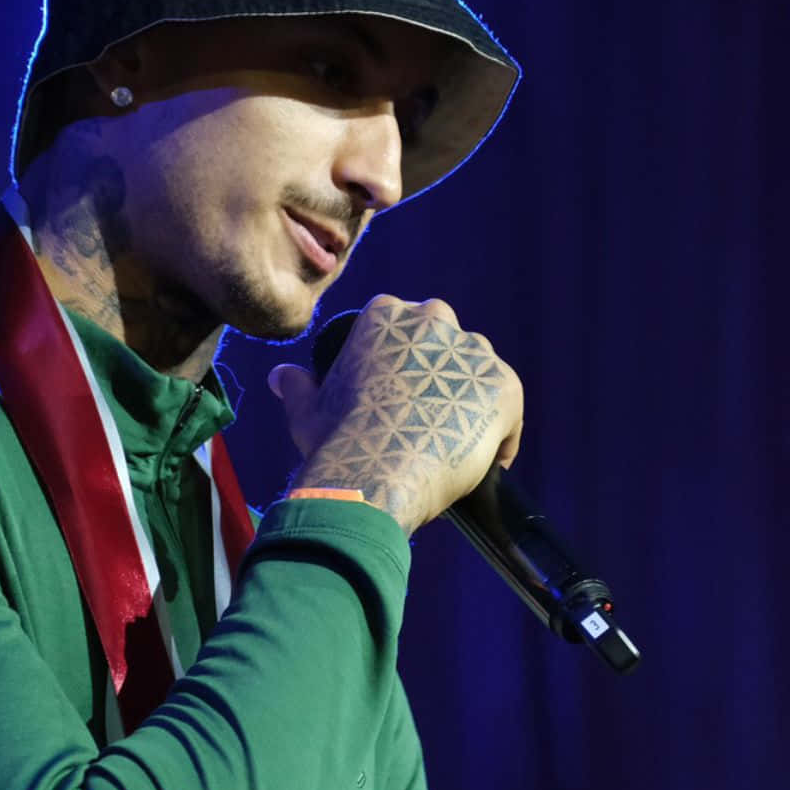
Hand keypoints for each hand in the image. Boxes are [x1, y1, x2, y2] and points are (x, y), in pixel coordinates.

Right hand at [268, 295, 523, 534]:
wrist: (374, 476)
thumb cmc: (334, 442)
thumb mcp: (307, 408)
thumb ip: (298, 386)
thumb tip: (281, 375)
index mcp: (385, 313)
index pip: (405, 327)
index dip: (404, 364)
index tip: (398, 394)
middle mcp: (434, 320)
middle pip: (447, 344)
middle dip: (441, 374)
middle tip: (425, 417)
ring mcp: (473, 351)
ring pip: (479, 373)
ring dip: (471, 400)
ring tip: (454, 442)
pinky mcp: (504, 386)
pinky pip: (509, 411)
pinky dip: (501, 436)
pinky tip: (485, 463)